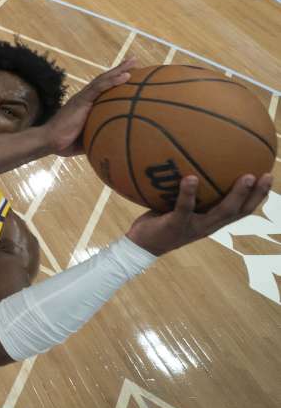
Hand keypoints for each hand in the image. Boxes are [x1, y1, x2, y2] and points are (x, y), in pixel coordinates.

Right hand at [42, 58, 136, 155]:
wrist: (49, 141)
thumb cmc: (65, 142)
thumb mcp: (87, 138)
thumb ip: (99, 135)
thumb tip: (115, 143)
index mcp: (85, 104)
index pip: (102, 88)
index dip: (114, 80)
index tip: (130, 74)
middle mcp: (84, 97)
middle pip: (104, 80)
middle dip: (120, 69)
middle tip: (134, 60)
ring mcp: (82, 98)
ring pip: (103, 79)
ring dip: (119, 70)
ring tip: (133, 61)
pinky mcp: (81, 101)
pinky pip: (99, 88)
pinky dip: (112, 81)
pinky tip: (125, 76)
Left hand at [126, 174, 272, 255]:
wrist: (141, 246)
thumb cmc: (160, 221)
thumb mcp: (177, 205)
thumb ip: (187, 191)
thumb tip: (190, 162)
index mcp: (212, 221)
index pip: (241, 210)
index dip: (257, 196)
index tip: (267, 178)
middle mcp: (208, 225)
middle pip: (240, 211)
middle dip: (255, 194)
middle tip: (265, 175)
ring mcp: (194, 227)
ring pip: (222, 211)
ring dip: (236, 194)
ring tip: (246, 177)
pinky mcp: (176, 225)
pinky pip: (184, 208)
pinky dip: (188, 193)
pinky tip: (190, 177)